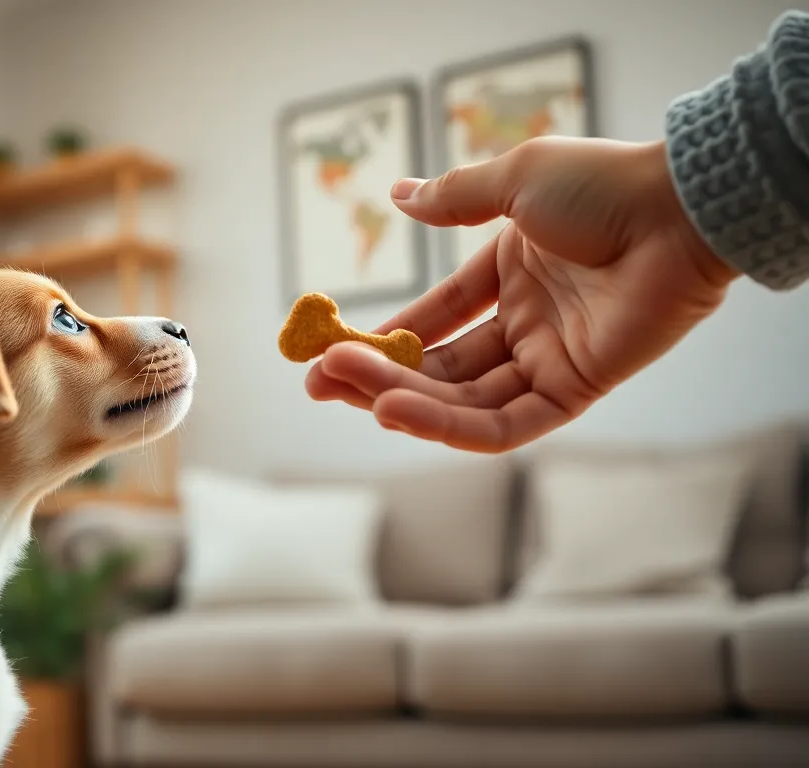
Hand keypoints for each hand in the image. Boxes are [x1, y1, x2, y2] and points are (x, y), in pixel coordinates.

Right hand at [305, 136, 738, 452]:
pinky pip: (505, 425)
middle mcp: (525, 321)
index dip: (385, 335)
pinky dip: (450, 426)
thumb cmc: (605, 187)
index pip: (437, 315)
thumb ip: (453, 200)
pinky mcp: (573, 391)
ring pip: (461, 398)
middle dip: (376, 374)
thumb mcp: (514, 182)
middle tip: (318, 380)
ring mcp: (547, 359)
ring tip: (346, 389)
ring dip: (401, 398)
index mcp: (510, 272)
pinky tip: (397, 412)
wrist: (679, 210)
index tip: (330, 349)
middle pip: (439, 364)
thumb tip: (398, 194)